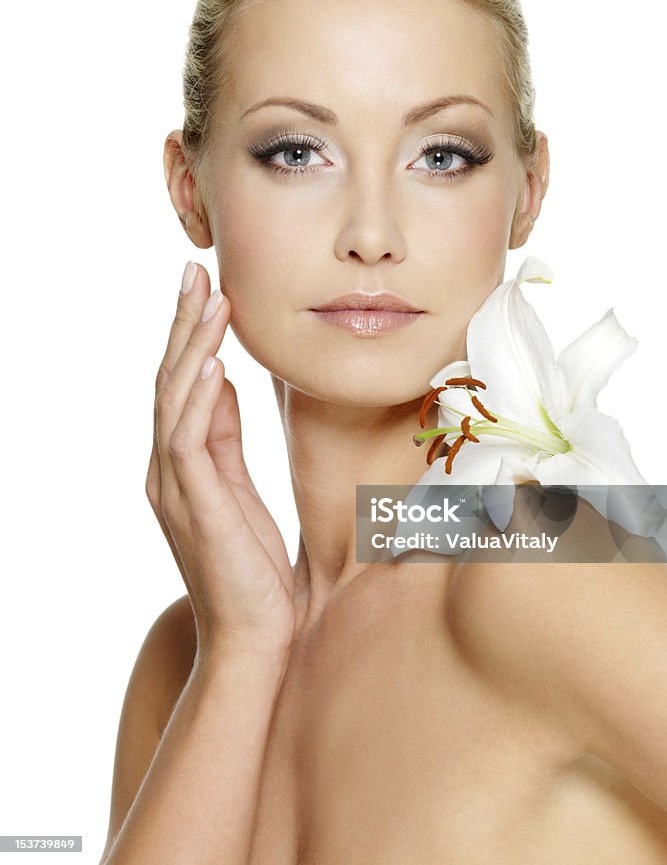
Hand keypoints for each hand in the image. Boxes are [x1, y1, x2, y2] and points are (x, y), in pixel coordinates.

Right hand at [145, 261, 295, 660]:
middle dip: (183, 324)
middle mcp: (168, 469)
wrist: (255, 638)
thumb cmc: (253, 567)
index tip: (207, 289)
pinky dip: (197, 397)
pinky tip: (212, 362)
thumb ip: (223, 436)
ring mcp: (175, 487)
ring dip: (192, 346)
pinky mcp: (194, 505)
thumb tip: (218, 379)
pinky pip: (188, 439)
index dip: (190, 335)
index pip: (179, 385)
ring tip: (209, 300)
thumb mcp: (239, 487)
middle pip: (169, 381)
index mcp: (181, 464)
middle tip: (195, 271)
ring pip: (174, 400)